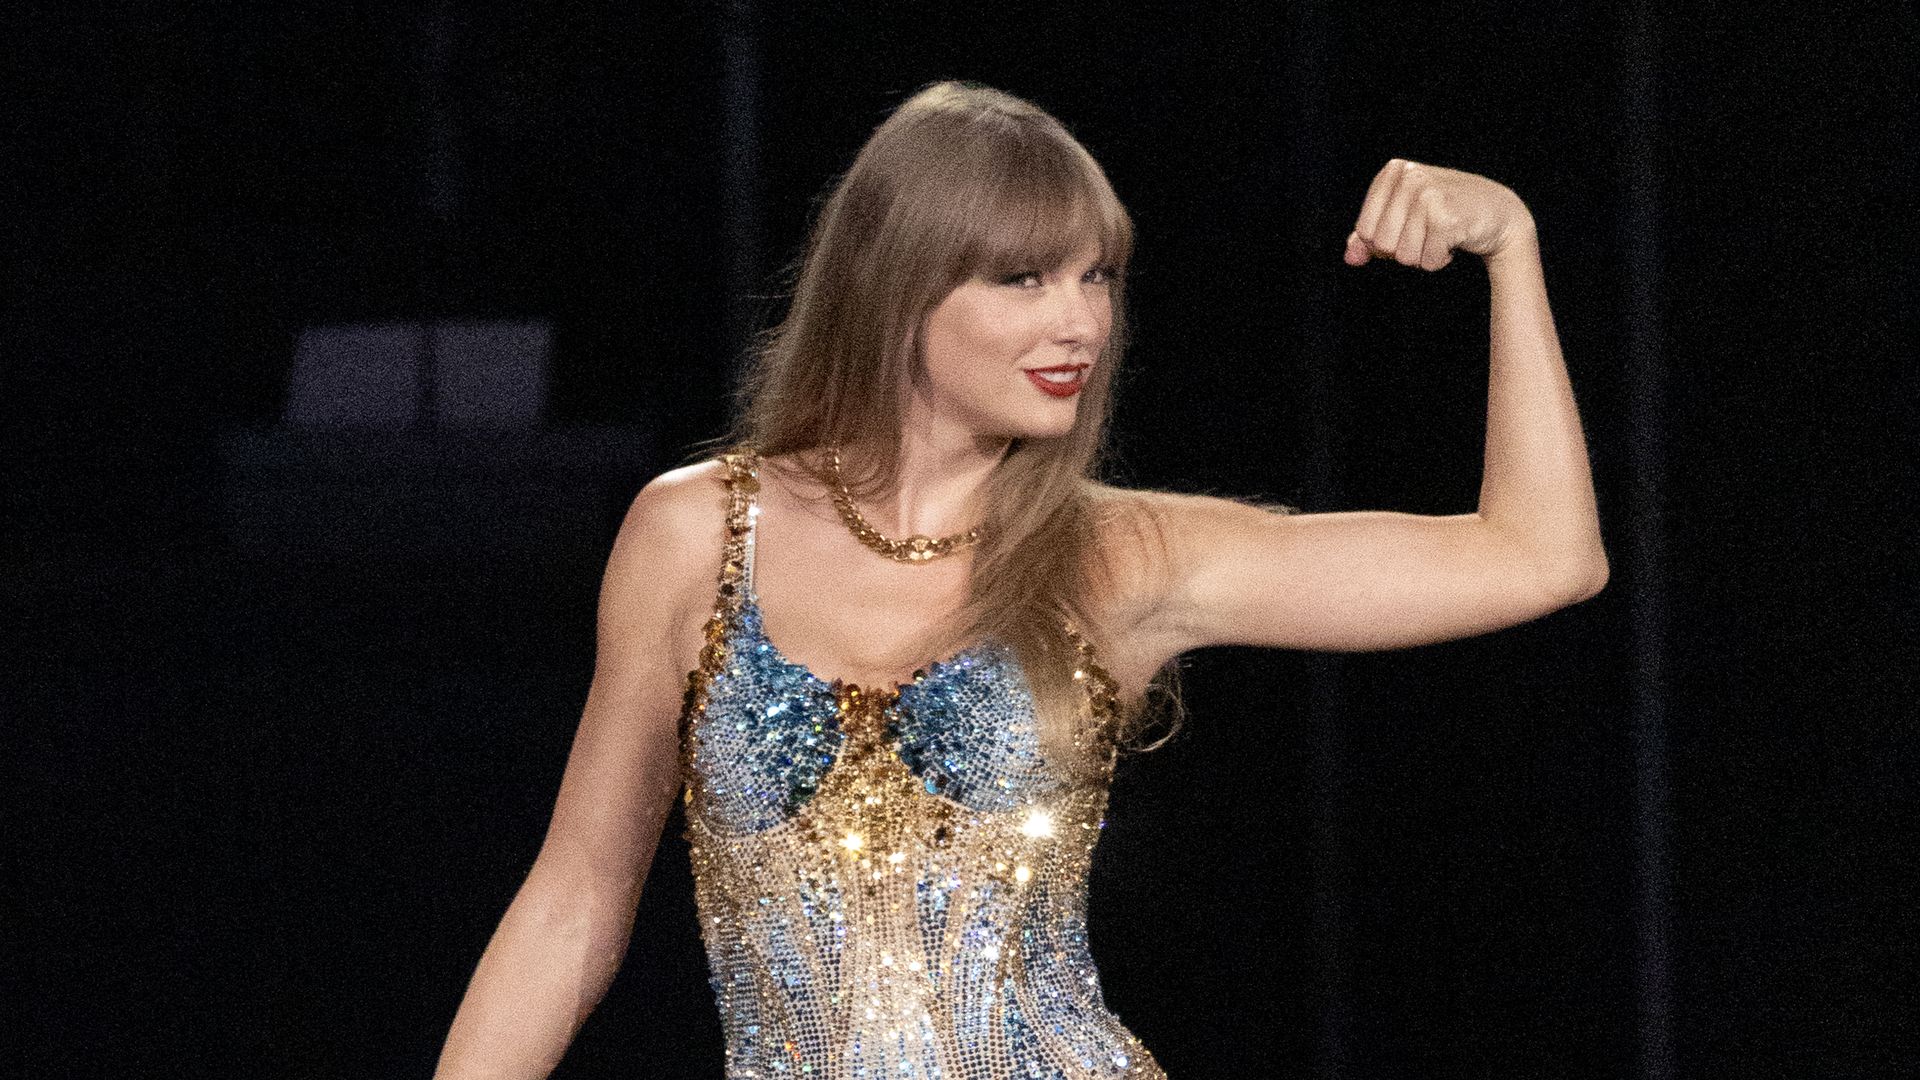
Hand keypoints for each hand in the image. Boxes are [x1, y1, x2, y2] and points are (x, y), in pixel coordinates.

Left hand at [1343, 159, 1532, 270]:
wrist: (1499, 213)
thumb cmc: (1445, 214)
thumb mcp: (1403, 218)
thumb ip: (1370, 237)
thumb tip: (1350, 258)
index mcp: (1393, 172)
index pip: (1364, 230)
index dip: (1384, 242)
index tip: (1408, 227)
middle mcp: (1410, 178)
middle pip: (1382, 244)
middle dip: (1404, 250)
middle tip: (1428, 233)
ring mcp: (1429, 196)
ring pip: (1403, 256)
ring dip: (1422, 256)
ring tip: (1441, 235)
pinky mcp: (1447, 219)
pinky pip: (1427, 262)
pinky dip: (1440, 260)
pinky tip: (1454, 240)